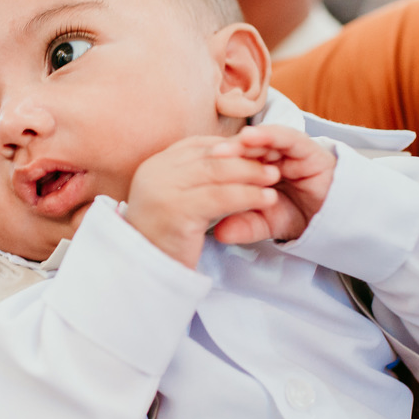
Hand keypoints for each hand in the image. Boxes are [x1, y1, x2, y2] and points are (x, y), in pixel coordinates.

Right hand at [125, 136, 279, 267]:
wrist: (144, 274)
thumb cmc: (166, 240)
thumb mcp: (177, 200)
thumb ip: (196, 179)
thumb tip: (233, 157)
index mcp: (155, 165)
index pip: (199, 145)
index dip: (231, 147)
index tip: (258, 153)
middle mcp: (155, 172)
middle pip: (210, 155)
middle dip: (245, 157)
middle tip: (272, 163)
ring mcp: (163, 189)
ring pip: (217, 172)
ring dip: (251, 173)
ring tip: (274, 178)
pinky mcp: (176, 210)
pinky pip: (221, 197)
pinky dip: (248, 195)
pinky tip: (267, 199)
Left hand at [210, 125, 336, 244]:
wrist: (334, 221)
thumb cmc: (297, 216)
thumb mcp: (266, 224)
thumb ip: (244, 226)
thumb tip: (218, 235)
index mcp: (256, 170)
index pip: (234, 162)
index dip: (217, 165)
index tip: (196, 172)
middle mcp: (270, 156)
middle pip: (245, 149)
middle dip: (227, 152)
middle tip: (209, 156)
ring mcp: (288, 151)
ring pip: (263, 141)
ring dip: (244, 143)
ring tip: (225, 148)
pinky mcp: (308, 148)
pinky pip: (287, 138)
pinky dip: (269, 135)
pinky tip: (251, 137)